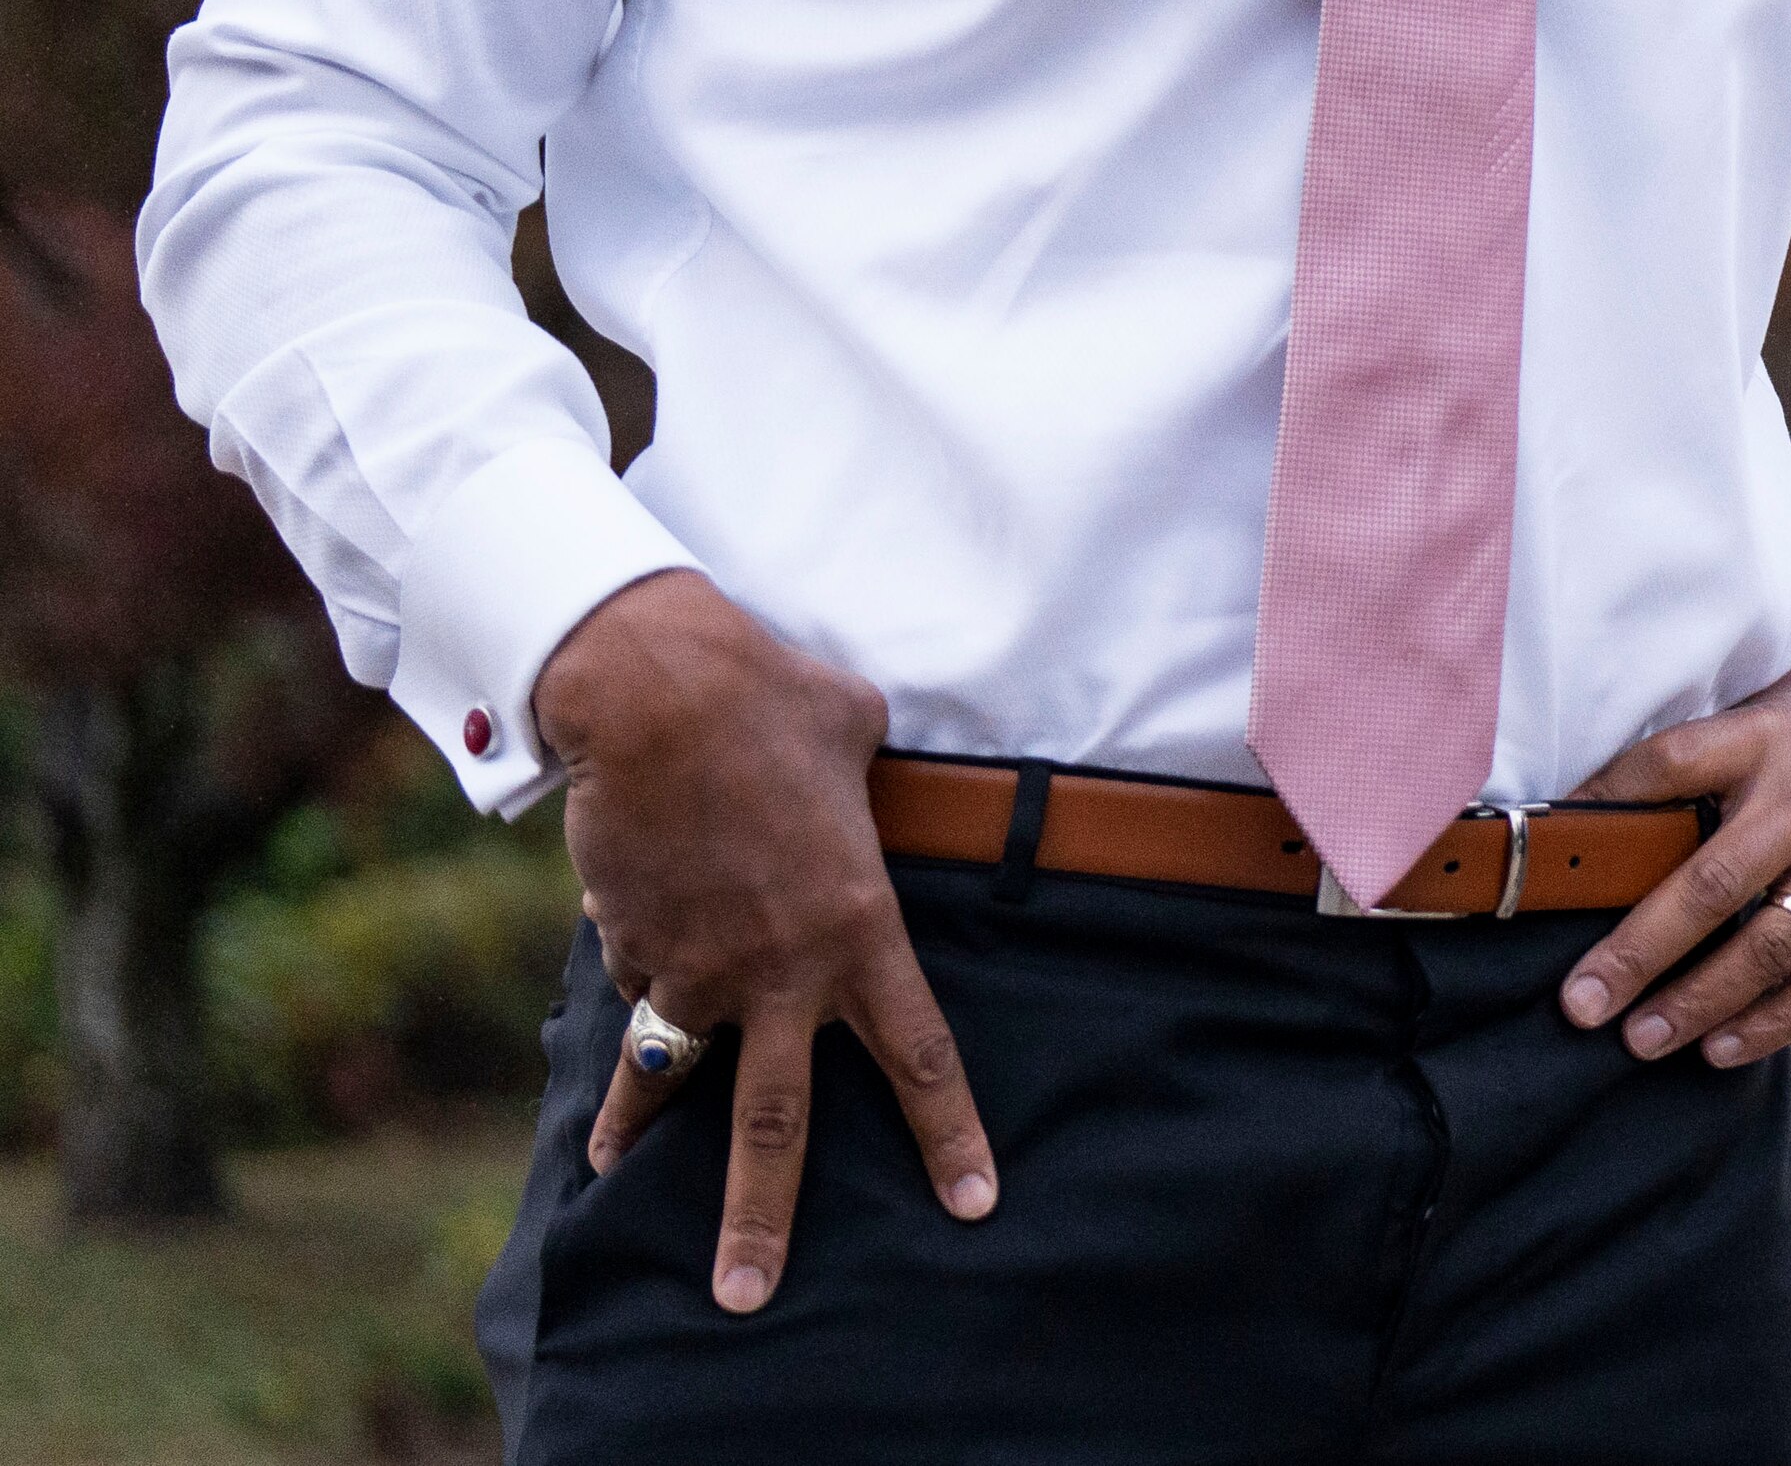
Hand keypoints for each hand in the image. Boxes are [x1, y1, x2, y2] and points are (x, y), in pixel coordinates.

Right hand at [536, 571, 995, 1311]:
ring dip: (639, 1133)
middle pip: (775, 1125)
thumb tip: (847, 783)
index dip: (949, 1135)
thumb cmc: (774, 699)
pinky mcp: (628, 948)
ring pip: (673, 1069)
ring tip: (617, 1182)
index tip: (972, 1206)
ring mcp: (694, 969)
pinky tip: (625, 938)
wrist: (654, 694)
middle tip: (747, 1298)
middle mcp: (779, 971)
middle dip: (760, 1220)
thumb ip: (861, 796)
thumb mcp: (856, 739)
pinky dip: (634, 979)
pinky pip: (636, 985)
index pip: (918, 1055)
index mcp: (859, 928)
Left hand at [1548, 654, 1790, 1068]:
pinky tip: (1721, 1048)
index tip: (1547, 861)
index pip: (1668, 764)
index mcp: (1772, 736)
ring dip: (1697, 1002)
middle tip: (1580, 1004)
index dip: (1604, 805)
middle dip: (1637, 950)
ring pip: (1768, 948)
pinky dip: (1771, 1022)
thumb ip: (1710, 745)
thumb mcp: (1784, 708)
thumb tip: (1595, 799)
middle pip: (1711, 882)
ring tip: (1640, 1040)